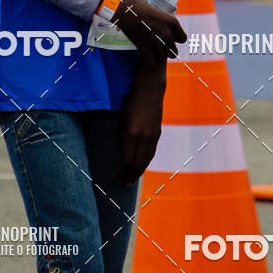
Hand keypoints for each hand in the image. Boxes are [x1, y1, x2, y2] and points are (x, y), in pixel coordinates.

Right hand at [112, 0, 186, 66]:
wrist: (124, 9)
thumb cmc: (140, 7)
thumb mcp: (158, 12)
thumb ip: (166, 22)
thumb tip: (169, 28)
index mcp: (173, 22)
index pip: (182, 39)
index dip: (175, 39)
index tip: (167, 37)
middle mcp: (167, 33)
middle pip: (173, 52)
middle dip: (166, 50)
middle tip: (157, 45)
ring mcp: (156, 41)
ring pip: (163, 58)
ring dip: (158, 56)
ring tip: (151, 50)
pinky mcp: (144, 48)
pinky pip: (152, 63)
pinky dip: (149, 61)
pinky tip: (145, 54)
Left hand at [115, 63, 166, 184]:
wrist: (150, 89)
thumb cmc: (130, 102)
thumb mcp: (121, 119)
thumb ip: (122, 137)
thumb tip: (122, 153)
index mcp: (132, 134)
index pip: (127, 160)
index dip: (121, 172)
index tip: (115, 177)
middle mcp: (144, 138)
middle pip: (137, 164)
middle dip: (129, 176)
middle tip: (122, 183)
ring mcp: (153, 136)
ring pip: (146, 160)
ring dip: (138, 172)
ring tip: (131, 179)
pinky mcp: (157, 134)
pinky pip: (151, 153)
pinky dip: (144, 162)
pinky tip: (140, 166)